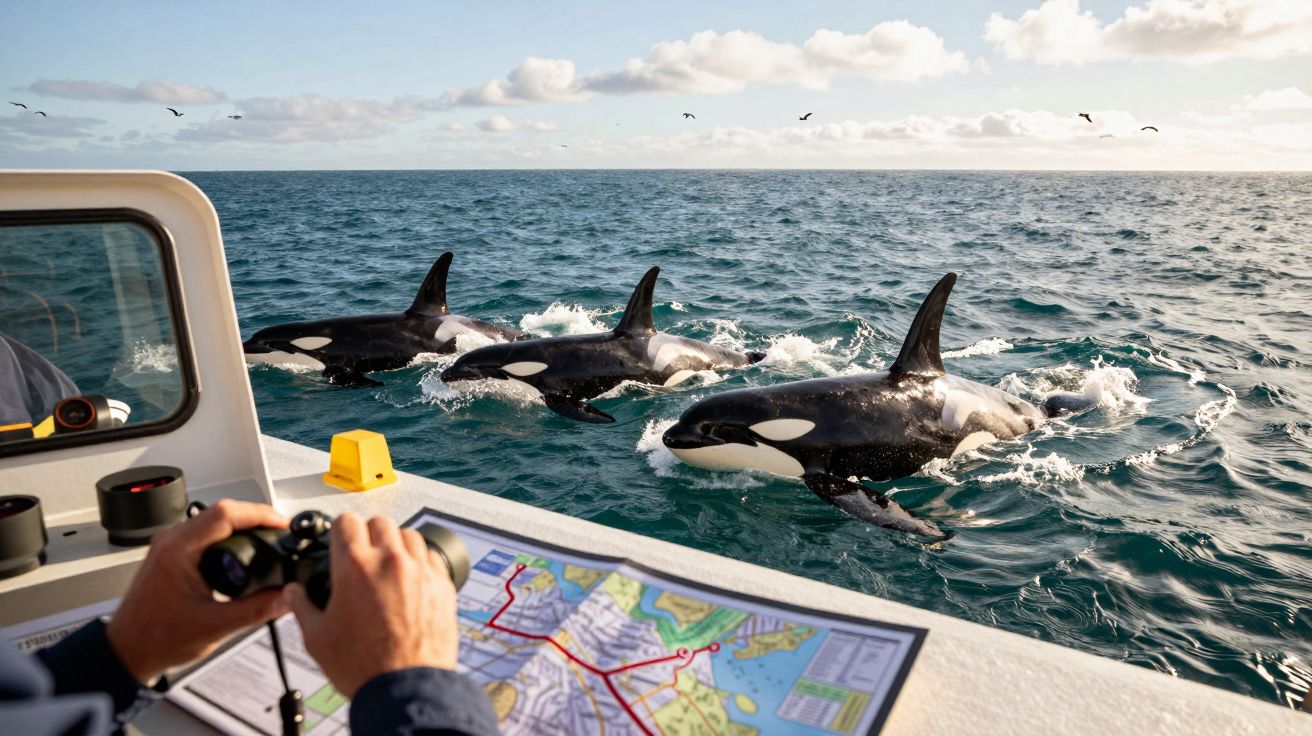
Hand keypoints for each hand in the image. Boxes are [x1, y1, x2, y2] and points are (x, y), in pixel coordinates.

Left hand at [106, 500, 290, 683]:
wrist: (126, 652)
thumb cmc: (156, 639)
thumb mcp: (214, 627)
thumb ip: (255, 611)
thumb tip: (284, 597)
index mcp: (178, 551)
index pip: (225, 514)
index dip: (259, 514)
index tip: (280, 524)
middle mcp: (170, 542)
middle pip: (221, 510)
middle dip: (256, 517)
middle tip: (279, 531)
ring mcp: (168, 546)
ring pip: (212, 518)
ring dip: (241, 524)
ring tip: (266, 537)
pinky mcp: (170, 554)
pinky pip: (204, 531)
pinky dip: (228, 534)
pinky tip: (242, 548)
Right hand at [284, 513, 458, 697]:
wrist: (405, 688)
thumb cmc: (364, 666)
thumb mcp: (317, 637)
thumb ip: (301, 606)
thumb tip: (293, 592)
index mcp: (355, 568)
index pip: (346, 522)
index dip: (340, 530)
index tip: (340, 541)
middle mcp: (390, 562)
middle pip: (380, 522)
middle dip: (368, 534)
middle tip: (363, 555)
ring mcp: (420, 571)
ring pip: (410, 535)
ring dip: (397, 545)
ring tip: (388, 567)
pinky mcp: (443, 585)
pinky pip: (432, 557)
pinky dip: (421, 562)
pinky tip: (412, 581)